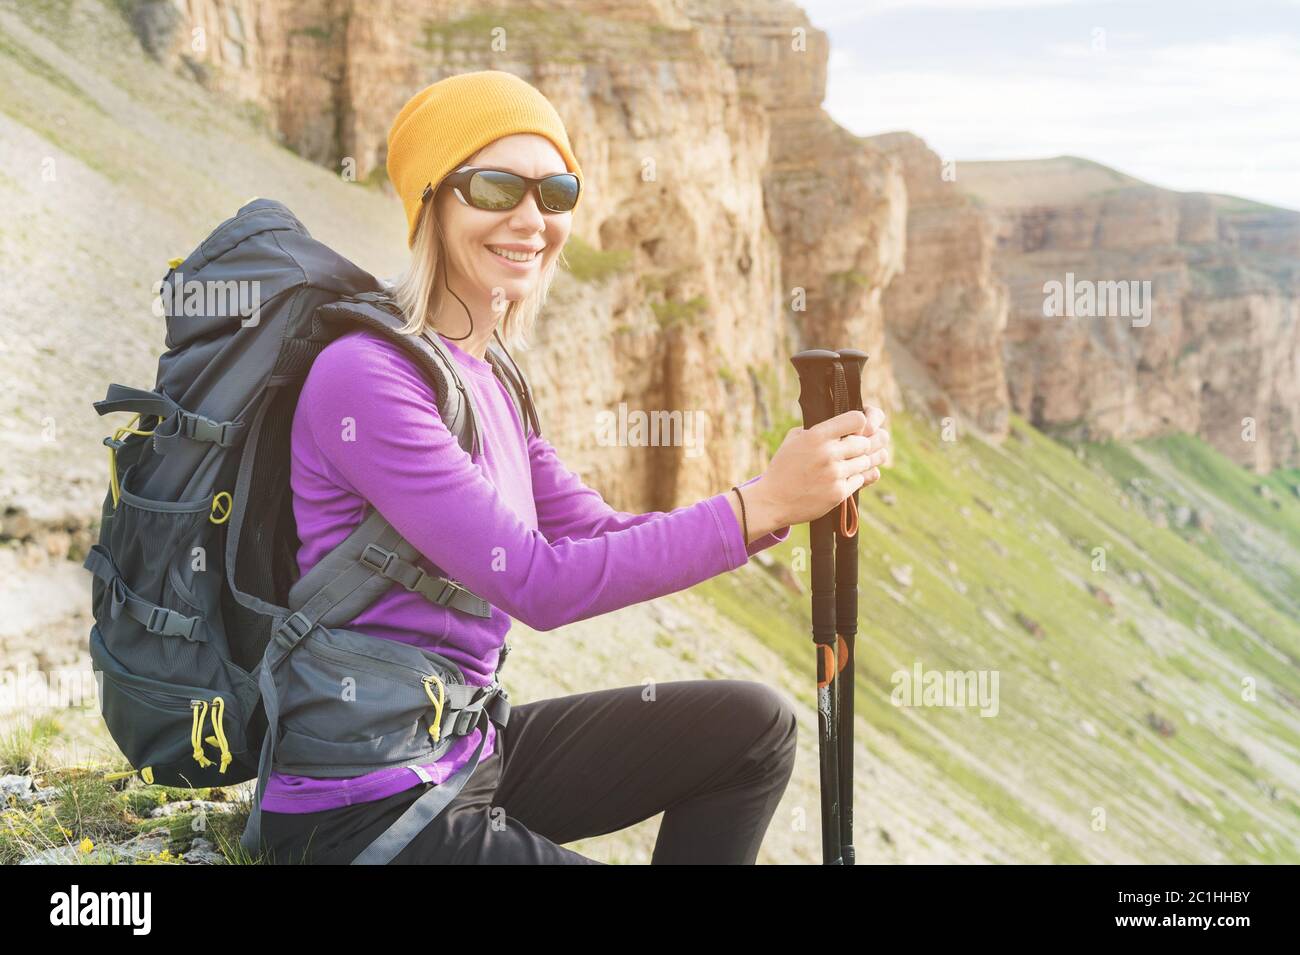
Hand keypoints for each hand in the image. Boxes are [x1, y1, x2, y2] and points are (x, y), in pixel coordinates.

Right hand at [747, 406, 889, 527]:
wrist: (773, 501)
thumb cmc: (783, 467)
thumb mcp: (794, 439)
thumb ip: (818, 429)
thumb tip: (844, 423)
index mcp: (816, 436)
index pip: (857, 419)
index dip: (862, 422)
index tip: (857, 428)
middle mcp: (828, 453)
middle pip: (866, 442)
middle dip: (865, 444)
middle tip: (865, 445)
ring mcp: (835, 474)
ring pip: (867, 462)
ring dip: (866, 460)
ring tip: (866, 458)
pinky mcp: (839, 493)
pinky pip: (861, 480)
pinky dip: (858, 477)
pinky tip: (853, 475)